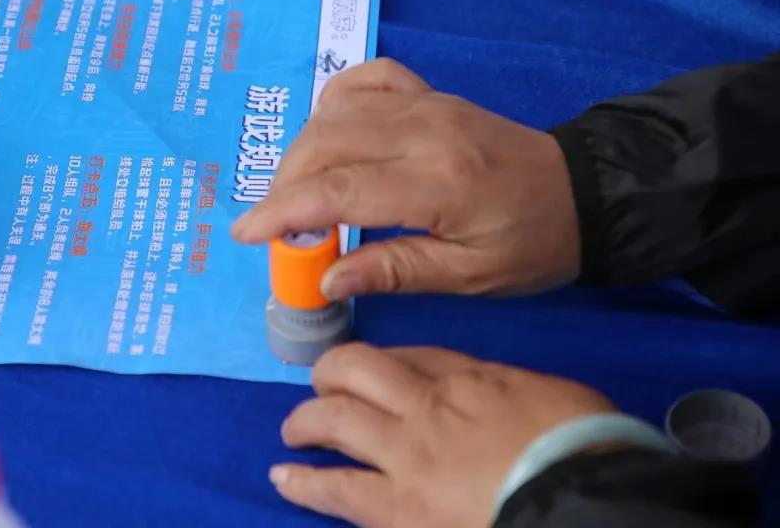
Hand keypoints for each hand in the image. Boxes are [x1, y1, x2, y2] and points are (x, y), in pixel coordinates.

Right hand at [232, 58, 579, 298]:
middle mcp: (424, 130)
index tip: (245, 234)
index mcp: (437, 182)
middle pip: (323, 142)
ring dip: (301, 149)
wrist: (583, 192)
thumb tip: (324, 279)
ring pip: (334, 110)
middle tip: (276, 225)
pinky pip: (364, 80)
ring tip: (299, 193)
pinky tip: (330, 135)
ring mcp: (426, 103)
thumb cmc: (530, 244)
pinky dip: (333, 103)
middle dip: (283, 183)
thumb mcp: (470, 276)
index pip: (338, 189)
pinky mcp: (429, 92)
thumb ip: (396, 271)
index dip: (282, 211)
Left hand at [271, 343, 614, 527]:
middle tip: (323, 385)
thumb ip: (508, 390)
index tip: (375, 369)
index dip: (385, 361)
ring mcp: (405, 456)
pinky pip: (336, 490)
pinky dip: (304, 481)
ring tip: (293, 429)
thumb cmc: (584, 448)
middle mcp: (425, 407)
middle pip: (358, 371)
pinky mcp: (395, 509)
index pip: (411, 356)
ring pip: (334, 419)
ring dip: (307, 421)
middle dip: (332, 373)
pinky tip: (282, 476)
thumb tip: (495, 397)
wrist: (581, 500)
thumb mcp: (551, 396)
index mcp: (469, 379)